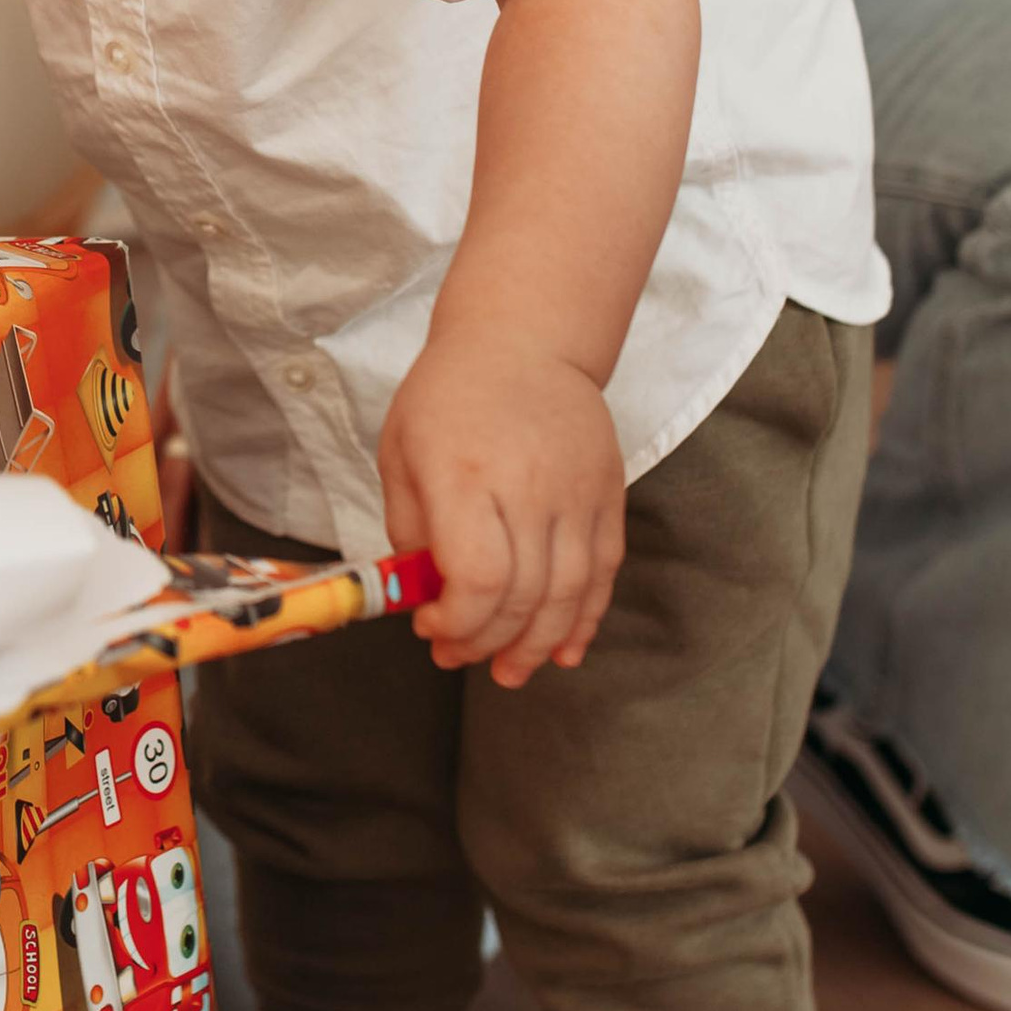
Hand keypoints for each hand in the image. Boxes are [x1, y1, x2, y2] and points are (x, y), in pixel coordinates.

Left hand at [378, 325, 625, 686]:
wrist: (522, 340)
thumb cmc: (448, 396)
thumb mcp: (401, 454)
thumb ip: (409, 531)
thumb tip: (421, 601)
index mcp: (466, 474)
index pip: (479, 577)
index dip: (458, 622)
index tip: (431, 628)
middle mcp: (529, 486)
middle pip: (524, 595)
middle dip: (488, 642)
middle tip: (460, 657)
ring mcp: (577, 492)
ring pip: (569, 593)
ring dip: (539, 645)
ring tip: (511, 671)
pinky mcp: (608, 494)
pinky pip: (603, 572)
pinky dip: (585, 618)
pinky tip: (564, 650)